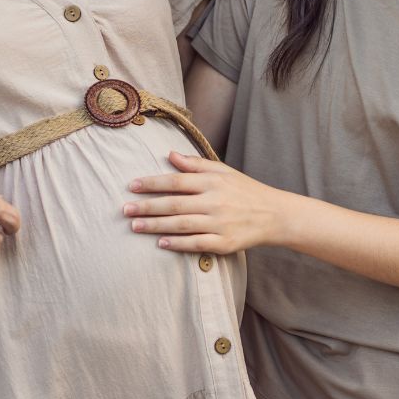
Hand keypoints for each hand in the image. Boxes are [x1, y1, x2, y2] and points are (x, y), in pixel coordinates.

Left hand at [124, 151, 286, 254]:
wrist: (274, 215)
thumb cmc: (245, 191)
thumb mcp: (223, 171)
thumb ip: (196, 164)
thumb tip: (170, 155)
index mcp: (212, 182)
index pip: (176, 181)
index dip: (152, 183)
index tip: (131, 186)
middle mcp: (214, 202)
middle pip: (174, 204)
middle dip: (147, 207)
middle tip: (124, 209)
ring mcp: (219, 223)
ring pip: (180, 225)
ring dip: (155, 226)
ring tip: (134, 226)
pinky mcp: (224, 243)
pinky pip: (196, 243)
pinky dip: (177, 244)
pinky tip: (160, 243)